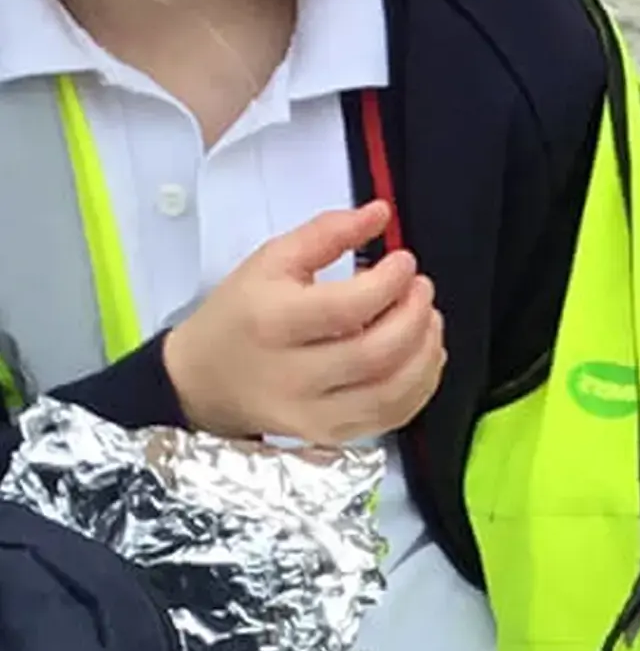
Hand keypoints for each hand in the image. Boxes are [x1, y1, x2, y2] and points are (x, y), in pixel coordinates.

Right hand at [165, 202, 446, 444]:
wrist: (201, 381)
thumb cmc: (240, 313)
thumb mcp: (270, 260)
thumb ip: (328, 232)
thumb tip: (382, 213)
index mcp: (273, 323)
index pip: (348, 308)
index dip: (390, 283)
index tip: (404, 262)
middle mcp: (292, 377)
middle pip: (377, 354)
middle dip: (415, 316)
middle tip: (422, 289)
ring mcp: (312, 416)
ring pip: (390, 394)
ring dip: (425, 353)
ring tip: (428, 319)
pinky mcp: (328, 437)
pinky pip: (390, 418)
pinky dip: (419, 386)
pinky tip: (421, 356)